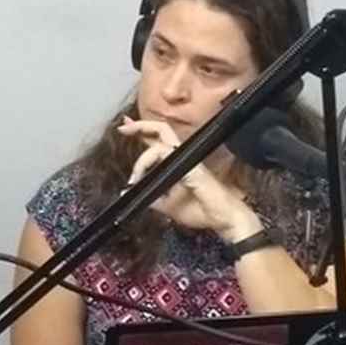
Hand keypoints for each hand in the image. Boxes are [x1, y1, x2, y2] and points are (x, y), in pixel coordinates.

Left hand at [118, 116, 260, 239]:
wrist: (222, 219)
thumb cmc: (201, 210)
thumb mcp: (167, 206)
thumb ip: (150, 198)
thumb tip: (128, 193)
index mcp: (177, 163)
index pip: (158, 142)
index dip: (143, 131)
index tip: (125, 126)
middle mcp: (182, 156)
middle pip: (161, 130)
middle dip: (141, 125)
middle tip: (123, 126)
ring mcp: (187, 159)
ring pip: (159, 144)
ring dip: (141, 160)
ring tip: (134, 178)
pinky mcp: (191, 166)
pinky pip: (164, 155)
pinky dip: (148, 163)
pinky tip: (140, 177)